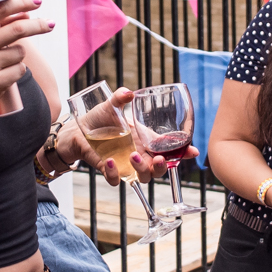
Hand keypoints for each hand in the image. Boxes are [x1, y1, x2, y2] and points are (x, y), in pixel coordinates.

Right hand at [0, 0, 50, 120]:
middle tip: (50, 23)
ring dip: (18, 56)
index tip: (36, 2)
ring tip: (1, 64)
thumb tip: (24, 17)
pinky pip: (19, 71)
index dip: (21, 3)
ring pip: (20, 53)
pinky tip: (1, 78)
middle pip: (17, 29)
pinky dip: (16, 72)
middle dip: (38, 25)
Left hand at [52, 89, 198, 185]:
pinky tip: (109, 162)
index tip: (193, 151)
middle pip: (159, 169)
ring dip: (142, 170)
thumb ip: (120, 99)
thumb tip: (128, 92)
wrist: (78, 130)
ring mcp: (125, 164)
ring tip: (133, 156)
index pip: (169, 149)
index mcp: (145, 140)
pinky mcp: (109, 170)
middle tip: (158, 159)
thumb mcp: (111, 106)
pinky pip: (115, 179)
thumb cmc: (99, 119)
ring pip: (142, 178)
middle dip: (162, 167)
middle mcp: (139, 154)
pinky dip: (113, 174)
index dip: (183, 153)